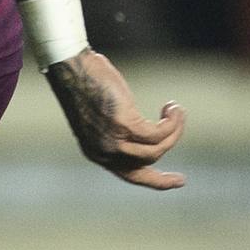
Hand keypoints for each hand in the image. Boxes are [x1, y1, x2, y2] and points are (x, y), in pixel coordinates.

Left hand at [45, 49, 184, 190]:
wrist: (69, 68)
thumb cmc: (84, 85)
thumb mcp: (100, 116)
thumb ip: (117, 131)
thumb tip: (143, 135)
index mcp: (96, 152)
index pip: (131, 175)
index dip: (158, 181)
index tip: (180, 181)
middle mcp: (104, 152)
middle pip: (150, 159)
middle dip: (169, 142)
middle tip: (177, 121)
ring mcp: (114, 141)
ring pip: (157, 148)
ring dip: (173, 130)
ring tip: (175, 110)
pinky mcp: (124, 125)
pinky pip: (158, 133)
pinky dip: (171, 122)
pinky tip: (173, 108)